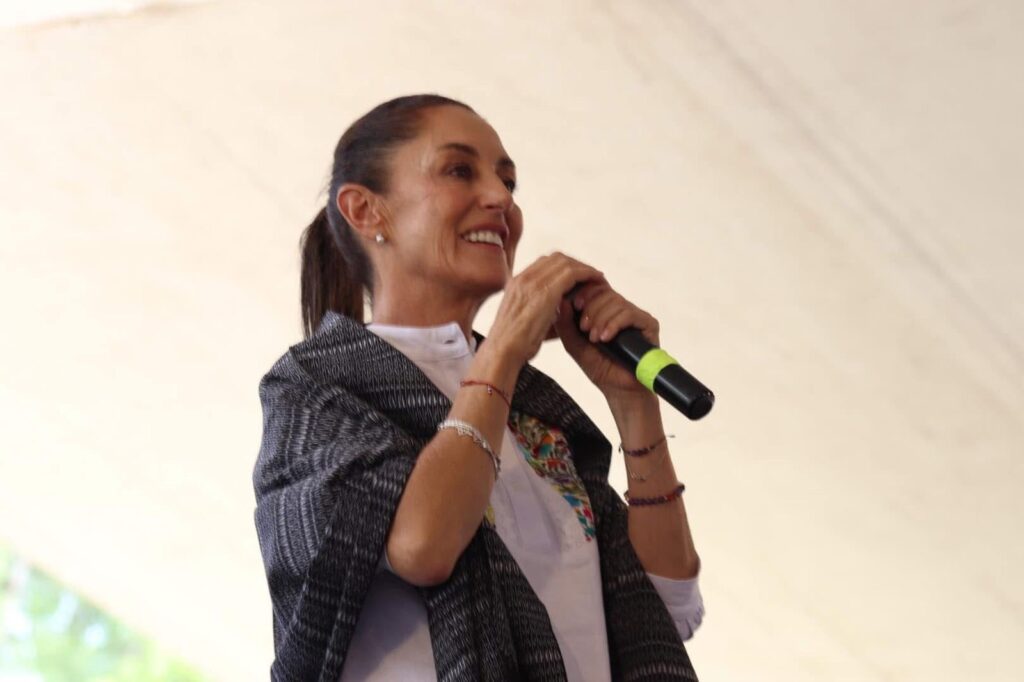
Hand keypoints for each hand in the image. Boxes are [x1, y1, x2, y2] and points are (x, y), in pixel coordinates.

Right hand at [486, 252, 604, 368]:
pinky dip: (587, 274)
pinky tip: (597, 281)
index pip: (544, 263)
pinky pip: (573, 273)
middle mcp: (524, 278)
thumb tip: (562, 311)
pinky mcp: (545, 292)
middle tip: (590, 275)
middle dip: (576, 264)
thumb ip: (540, 310)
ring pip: (565, 262)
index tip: (577, 276)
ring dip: (584, 268)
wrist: (502, 351)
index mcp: (516, 283)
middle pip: (556, 258)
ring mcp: (533, 282)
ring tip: (596, 278)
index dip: (564, 266)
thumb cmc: (513, 344)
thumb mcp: (523, 321)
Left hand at [552, 278, 661, 399]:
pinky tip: (606, 338)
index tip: (576, 305)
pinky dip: (614, 324)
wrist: (619, 389)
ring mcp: (635, 315)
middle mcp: (621, 309)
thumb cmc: (600, 367)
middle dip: (591, 308)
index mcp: (604, 310)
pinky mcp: (648, 324)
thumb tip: (562, 301)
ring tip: (595, 339)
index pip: (595, 288)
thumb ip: (566, 324)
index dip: (585, 292)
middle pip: (605, 292)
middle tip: (584, 328)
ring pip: (616, 302)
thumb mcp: (575, 345)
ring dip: (601, 319)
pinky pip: (629, 314)